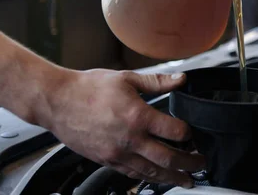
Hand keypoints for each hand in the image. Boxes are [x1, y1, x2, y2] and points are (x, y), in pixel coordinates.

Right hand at [42, 69, 203, 187]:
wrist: (57, 102)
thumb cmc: (87, 88)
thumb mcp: (126, 78)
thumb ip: (157, 81)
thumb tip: (180, 79)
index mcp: (137, 116)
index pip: (174, 131)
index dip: (188, 134)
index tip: (192, 133)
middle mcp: (129, 139)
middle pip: (167, 158)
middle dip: (189, 163)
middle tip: (200, 164)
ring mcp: (117, 154)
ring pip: (151, 172)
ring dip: (172, 177)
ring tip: (185, 180)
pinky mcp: (106, 160)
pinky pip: (132, 174)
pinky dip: (148, 177)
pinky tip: (156, 177)